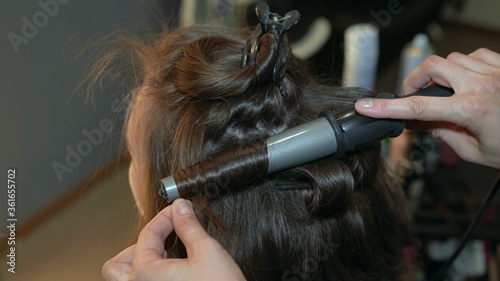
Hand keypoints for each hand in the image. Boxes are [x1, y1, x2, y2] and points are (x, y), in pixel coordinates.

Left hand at [102, 198, 245, 280]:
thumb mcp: (207, 251)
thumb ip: (189, 226)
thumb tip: (181, 208)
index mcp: (145, 275)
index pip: (147, 236)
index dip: (164, 218)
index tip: (178, 211)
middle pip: (118, 264)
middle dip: (141, 245)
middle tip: (165, 236)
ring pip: (124, 280)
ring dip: (139, 264)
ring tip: (165, 256)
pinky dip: (148, 278)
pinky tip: (169, 274)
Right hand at [355, 48, 499, 168]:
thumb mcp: (474, 151)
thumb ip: (442, 133)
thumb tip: (420, 123)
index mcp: (473, 110)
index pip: (418, 108)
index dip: (387, 108)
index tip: (366, 106)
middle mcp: (484, 85)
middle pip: (432, 66)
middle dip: (415, 79)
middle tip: (412, 94)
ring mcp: (497, 72)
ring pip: (453, 58)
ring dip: (441, 74)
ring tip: (445, 92)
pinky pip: (477, 54)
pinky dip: (465, 65)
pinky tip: (467, 79)